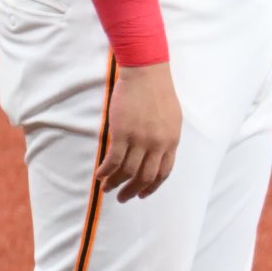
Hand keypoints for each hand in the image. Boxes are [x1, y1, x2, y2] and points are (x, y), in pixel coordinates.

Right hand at [96, 62, 182, 201]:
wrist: (147, 72)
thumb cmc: (158, 92)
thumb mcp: (172, 119)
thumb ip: (165, 139)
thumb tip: (156, 155)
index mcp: (172, 141)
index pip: (163, 172)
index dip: (151, 187)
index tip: (142, 194)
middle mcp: (158, 144)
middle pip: (145, 176)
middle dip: (132, 191)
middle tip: (123, 198)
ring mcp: (141, 139)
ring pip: (128, 171)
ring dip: (115, 183)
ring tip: (106, 187)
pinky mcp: (123, 132)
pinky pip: (113, 160)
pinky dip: (106, 170)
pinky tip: (99, 174)